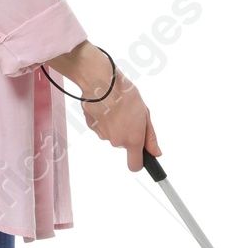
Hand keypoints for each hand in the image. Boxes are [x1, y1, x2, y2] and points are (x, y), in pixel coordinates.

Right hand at [44, 42, 162, 171]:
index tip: (141, 156)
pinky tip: (105, 106)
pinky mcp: (91, 127)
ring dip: (115, 124)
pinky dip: (104, 119)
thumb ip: (150, 137)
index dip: (139, 163)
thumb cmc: (125, 95)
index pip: (135, 165)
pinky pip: (101, 127)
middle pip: (123, 144)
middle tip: (129, 114)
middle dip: (127, 132)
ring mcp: (103, 135)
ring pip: (112, 134)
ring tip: (116, 107)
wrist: (101, 83)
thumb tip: (156, 153)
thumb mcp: (145, 114)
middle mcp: (116, 142)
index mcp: (132, 140)